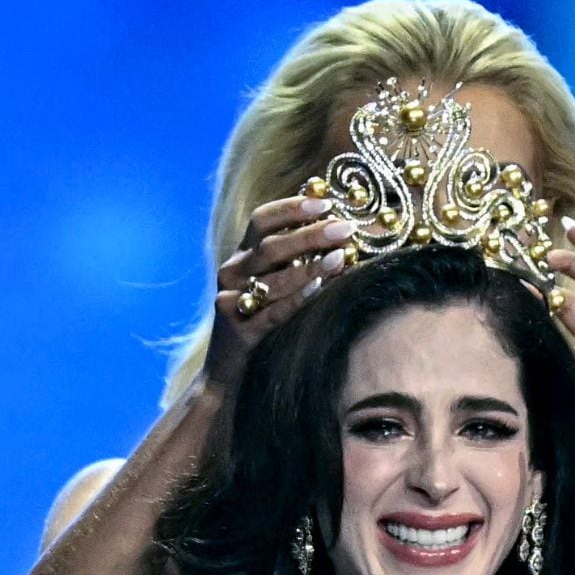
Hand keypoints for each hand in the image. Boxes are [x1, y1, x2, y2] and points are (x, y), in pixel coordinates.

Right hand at [203, 195, 354, 388]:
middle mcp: (232, 272)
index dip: (292, 208)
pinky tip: (320, 289)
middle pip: (270, 245)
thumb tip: (343, 235)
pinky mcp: (237, 329)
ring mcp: (231, 299)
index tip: (326, 202)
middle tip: (345, 228)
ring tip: (341, 257)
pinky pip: (270, 311)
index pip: (262, 219)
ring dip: (309, 266)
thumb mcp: (275, 286)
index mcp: (242, 256)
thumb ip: (297, 260)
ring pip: (271, 278)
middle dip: (310, 234)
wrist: (229, 372)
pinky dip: (296, 299)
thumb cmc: (263, 324)